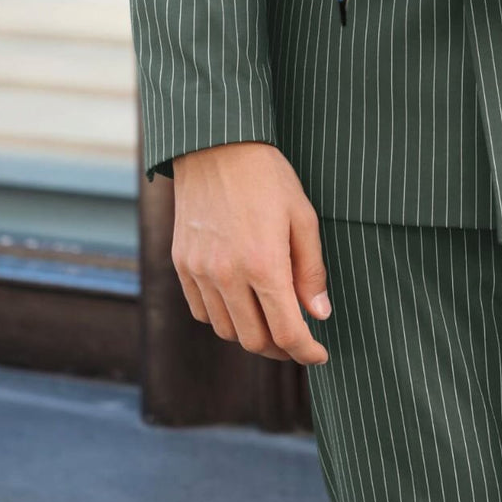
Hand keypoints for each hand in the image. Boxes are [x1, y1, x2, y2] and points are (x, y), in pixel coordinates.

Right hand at [170, 142, 330, 365]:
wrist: (216, 146)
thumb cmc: (267, 177)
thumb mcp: (302, 217)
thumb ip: (311, 271)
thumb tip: (318, 314)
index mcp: (263, 264)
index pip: (286, 332)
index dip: (307, 352)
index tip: (319, 355)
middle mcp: (226, 275)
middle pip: (255, 340)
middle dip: (282, 349)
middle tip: (301, 340)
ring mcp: (199, 272)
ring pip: (226, 331)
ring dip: (252, 335)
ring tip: (273, 321)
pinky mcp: (181, 264)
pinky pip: (202, 311)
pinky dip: (224, 318)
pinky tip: (241, 304)